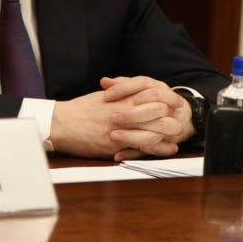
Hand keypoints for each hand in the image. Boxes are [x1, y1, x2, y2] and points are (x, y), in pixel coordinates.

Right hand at [49, 76, 192, 160]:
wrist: (61, 123)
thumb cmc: (80, 109)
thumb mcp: (103, 97)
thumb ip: (121, 94)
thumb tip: (134, 92)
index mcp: (121, 98)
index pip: (152, 93)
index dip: (167, 97)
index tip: (175, 101)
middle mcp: (123, 112)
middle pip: (158, 110)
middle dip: (172, 114)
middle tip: (181, 118)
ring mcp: (120, 129)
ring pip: (153, 129)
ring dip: (169, 132)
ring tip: (178, 134)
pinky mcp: (115, 144)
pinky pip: (142, 147)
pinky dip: (158, 149)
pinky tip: (169, 148)